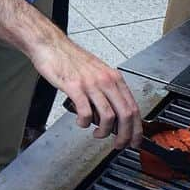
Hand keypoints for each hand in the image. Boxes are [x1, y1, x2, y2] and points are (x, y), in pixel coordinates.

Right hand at [32, 30, 140, 147]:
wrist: (52, 45)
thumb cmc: (72, 60)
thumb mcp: (97, 72)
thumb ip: (107, 91)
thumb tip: (113, 115)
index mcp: (114, 78)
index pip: (133, 107)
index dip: (136, 128)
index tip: (135, 140)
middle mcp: (106, 80)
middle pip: (125, 114)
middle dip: (125, 135)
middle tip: (119, 144)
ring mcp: (91, 84)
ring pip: (108, 116)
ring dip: (104, 132)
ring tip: (97, 133)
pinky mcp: (75, 87)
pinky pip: (86, 112)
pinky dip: (84, 123)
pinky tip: (81, 122)